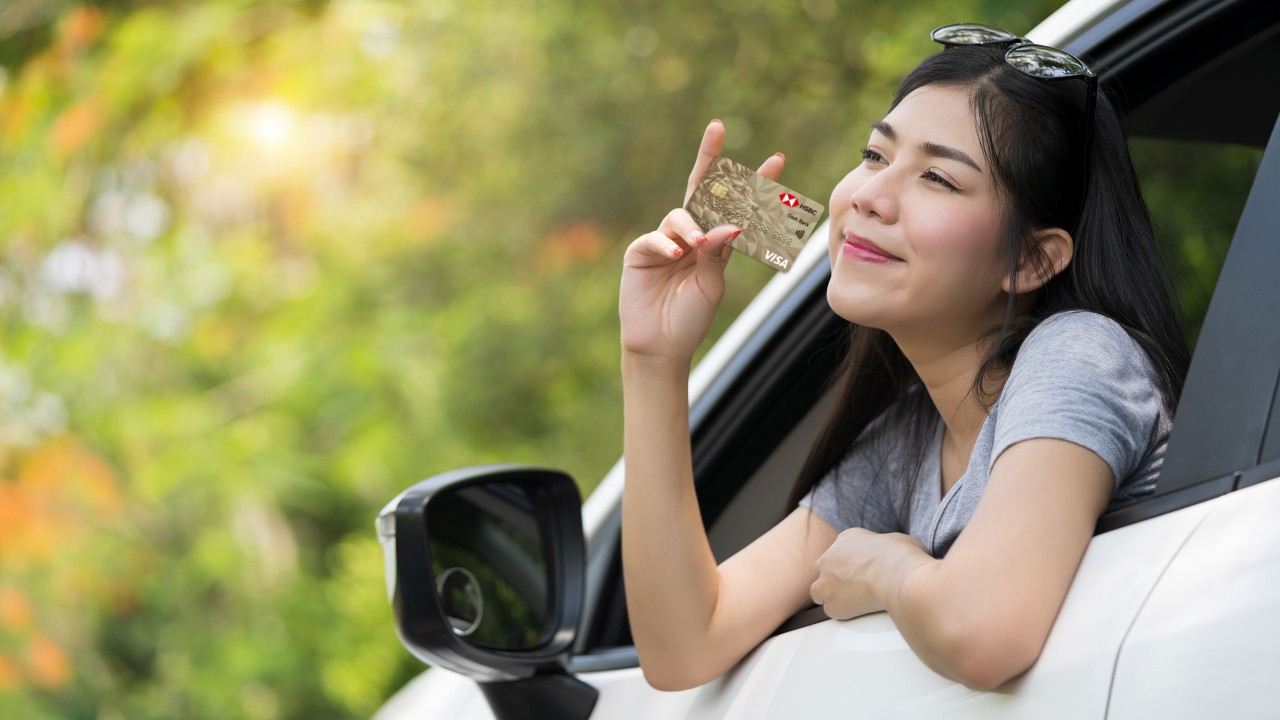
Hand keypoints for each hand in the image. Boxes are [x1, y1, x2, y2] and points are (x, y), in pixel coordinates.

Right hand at [619, 120, 785, 363]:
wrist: (661, 346)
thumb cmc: (690, 318)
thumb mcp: (711, 284)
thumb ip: (717, 254)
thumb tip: (729, 223)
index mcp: (714, 243)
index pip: (736, 206)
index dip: (754, 183)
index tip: (777, 159)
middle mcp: (690, 235)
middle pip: (701, 189)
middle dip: (709, 157)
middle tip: (717, 126)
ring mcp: (664, 241)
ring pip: (681, 214)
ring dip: (692, 226)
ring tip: (695, 247)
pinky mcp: (640, 252)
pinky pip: (655, 237)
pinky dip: (667, 243)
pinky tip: (675, 254)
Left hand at [810, 529, 930, 620]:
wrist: (898, 574)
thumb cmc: (902, 556)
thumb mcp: (897, 540)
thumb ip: (887, 546)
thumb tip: (896, 555)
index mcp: (846, 539)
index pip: (840, 553)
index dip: (850, 565)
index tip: (862, 573)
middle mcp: (829, 558)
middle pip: (824, 569)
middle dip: (835, 578)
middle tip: (853, 588)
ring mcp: (826, 581)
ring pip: (818, 591)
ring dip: (831, 596)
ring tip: (851, 603)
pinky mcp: (831, 603)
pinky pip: (831, 611)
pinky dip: (842, 613)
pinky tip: (857, 613)